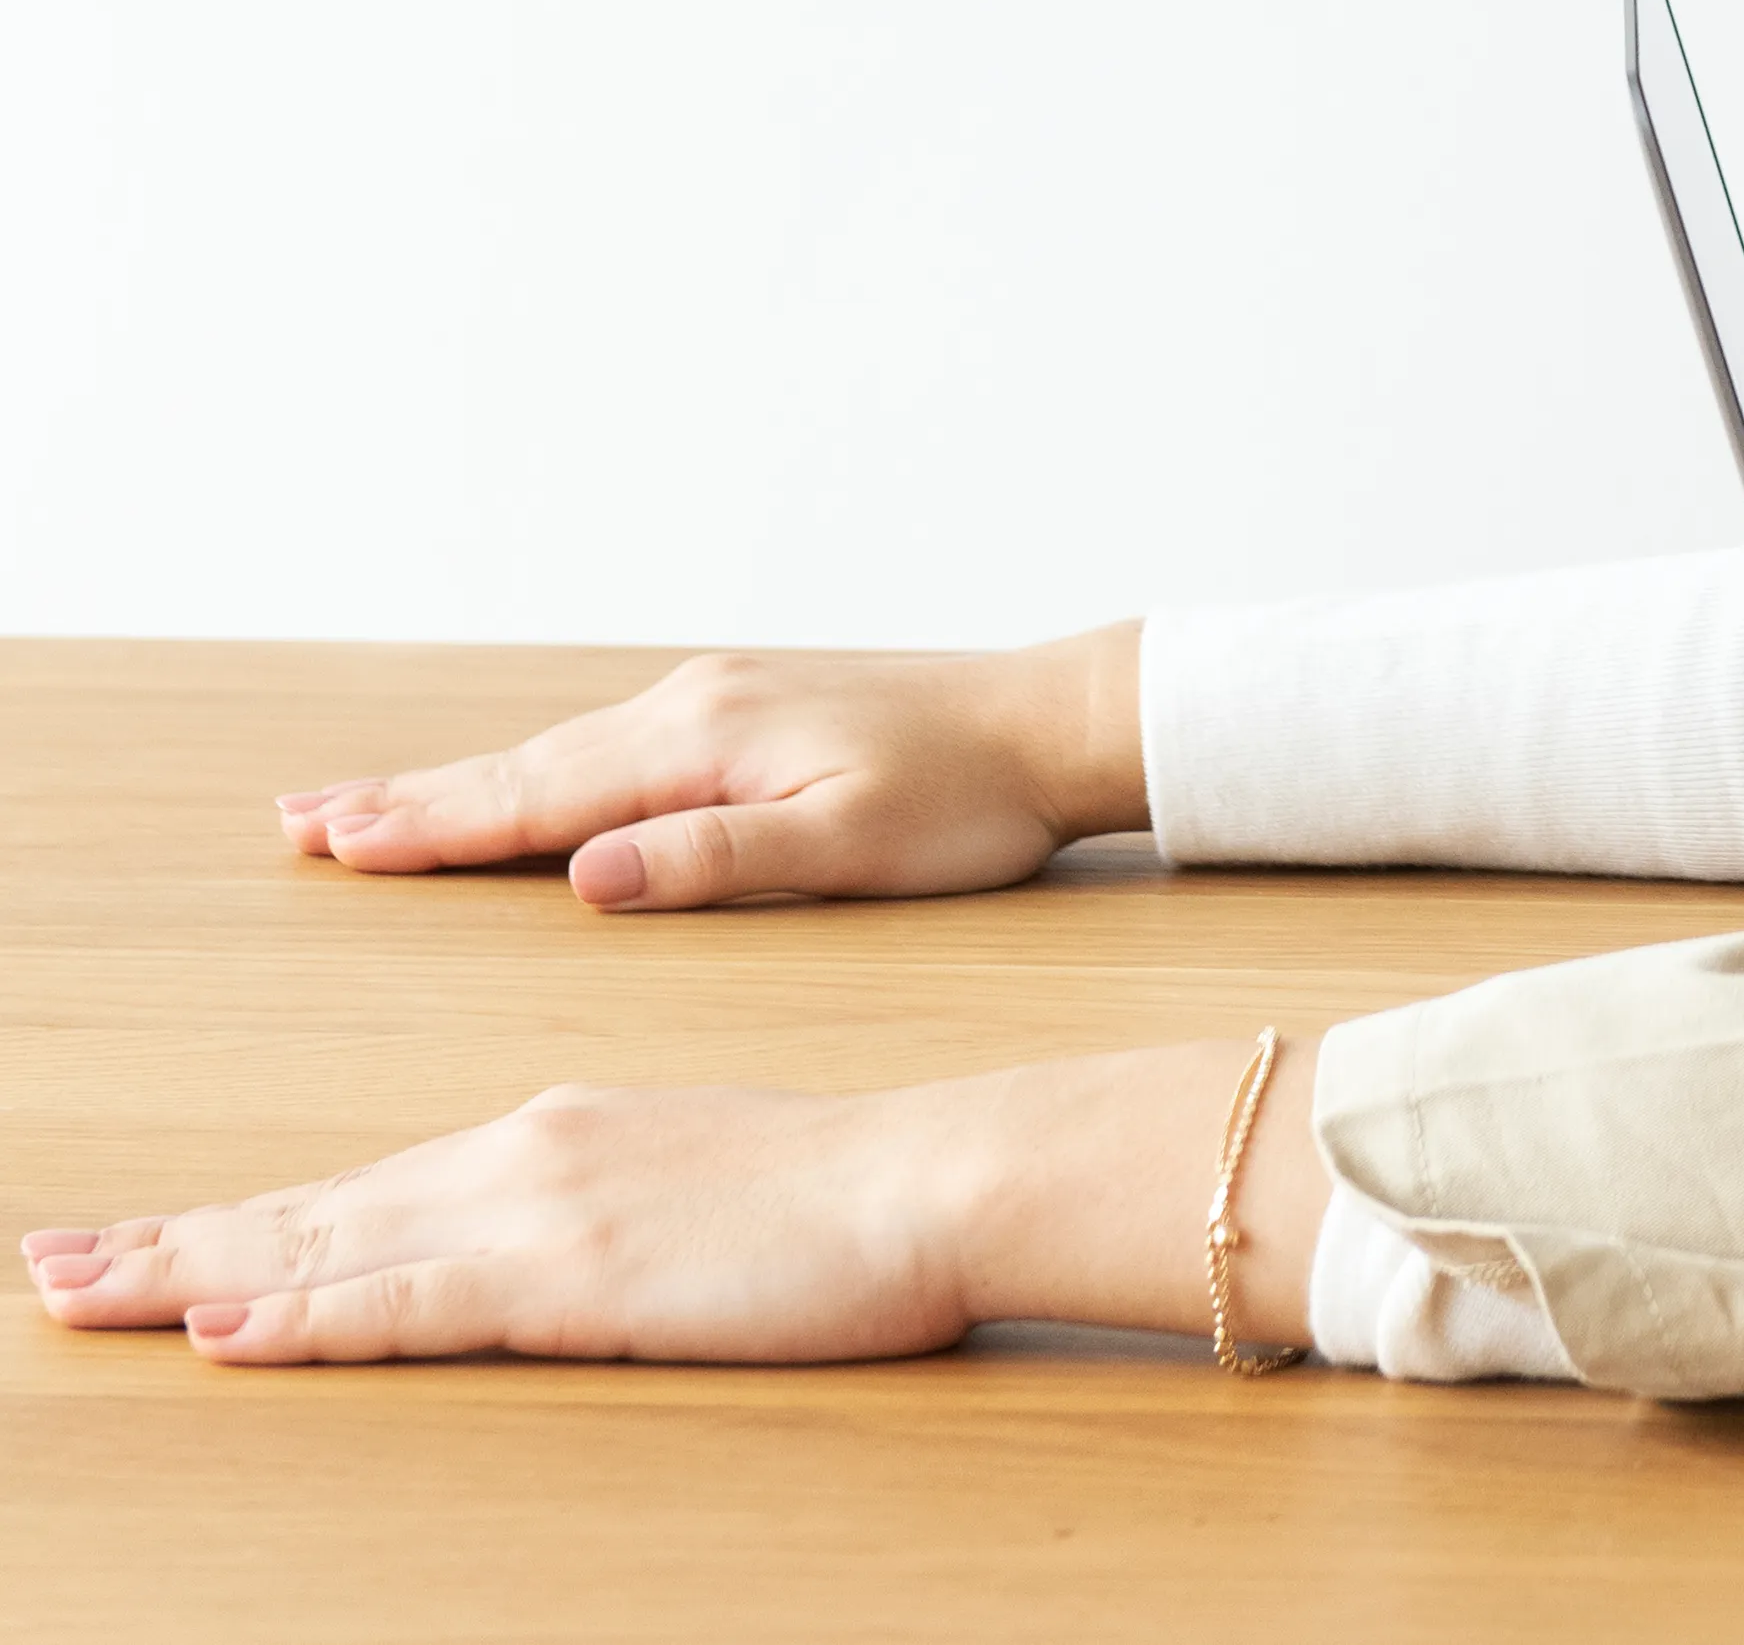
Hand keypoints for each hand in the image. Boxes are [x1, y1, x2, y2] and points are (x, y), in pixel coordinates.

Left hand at [22, 1043, 1326, 1364]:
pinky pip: (409, 1302)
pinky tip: (228, 1323)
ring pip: (327, 1247)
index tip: (141, 1242)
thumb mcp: (707, 1179)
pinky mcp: (574, 1275)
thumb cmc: (854, 1185)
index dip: (242, 1222)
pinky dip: (307, 1312)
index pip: (365, 1189)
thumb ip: (611, 1207)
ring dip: (191, 1270)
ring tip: (78, 1290)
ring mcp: (542, 1211)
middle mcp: (525, 1155)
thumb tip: (543, 1244)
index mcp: (559, 1135)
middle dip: (169, 1241)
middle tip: (48, 1266)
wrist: (939, 1168)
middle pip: (313, 1209)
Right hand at [275, 625, 1147, 910]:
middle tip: (298, 821)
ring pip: (558, 753)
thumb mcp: (849, 845)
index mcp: (706, 743)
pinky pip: (605, 747)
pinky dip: (536, 770)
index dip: (433, 828)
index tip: (335, 843)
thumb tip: (588, 877)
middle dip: (408, 798)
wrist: (1051, 725)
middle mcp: (693, 707)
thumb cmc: (967, 799)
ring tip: (364, 806)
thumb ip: (717, 862)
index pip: (540, 800)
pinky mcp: (744, 713)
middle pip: (524, 767)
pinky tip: (514, 785)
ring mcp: (715, 703)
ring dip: (459, 783)